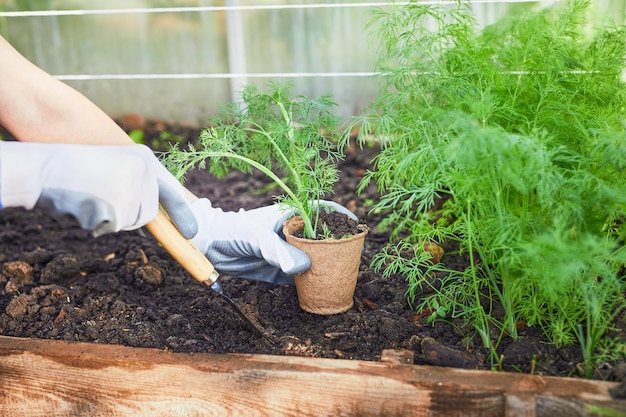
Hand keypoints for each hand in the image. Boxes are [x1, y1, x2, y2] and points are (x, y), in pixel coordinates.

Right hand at [0, 142, 196, 237]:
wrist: (44, 167)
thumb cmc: (77, 168)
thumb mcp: (115, 168)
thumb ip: (138, 188)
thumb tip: (150, 220)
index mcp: (145, 160)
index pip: (172, 192)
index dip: (183, 214)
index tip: (194, 234)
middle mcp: (142, 174)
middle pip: (146, 214)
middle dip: (127, 216)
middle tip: (101, 196)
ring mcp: (128, 191)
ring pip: (128, 223)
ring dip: (109, 219)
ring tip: (90, 196)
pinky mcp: (113, 208)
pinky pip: (109, 228)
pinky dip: (93, 223)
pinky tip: (81, 204)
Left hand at [190, 199, 356, 284]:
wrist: (209, 247)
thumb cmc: (232, 231)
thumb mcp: (256, 237)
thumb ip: (278, 251)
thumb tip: (303, 268)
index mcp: (290, 216)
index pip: (322, 211)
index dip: (341, 217)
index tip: (357, 227)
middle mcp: (292, 233)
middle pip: (323, 238)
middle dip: (339, 246)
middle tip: (355, 258)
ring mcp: (287, 252)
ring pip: (314, 259)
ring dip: (328, 267)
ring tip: (345, 276)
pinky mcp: (280, 271)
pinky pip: (301, 278)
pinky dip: (313, 284)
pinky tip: (325, 290)